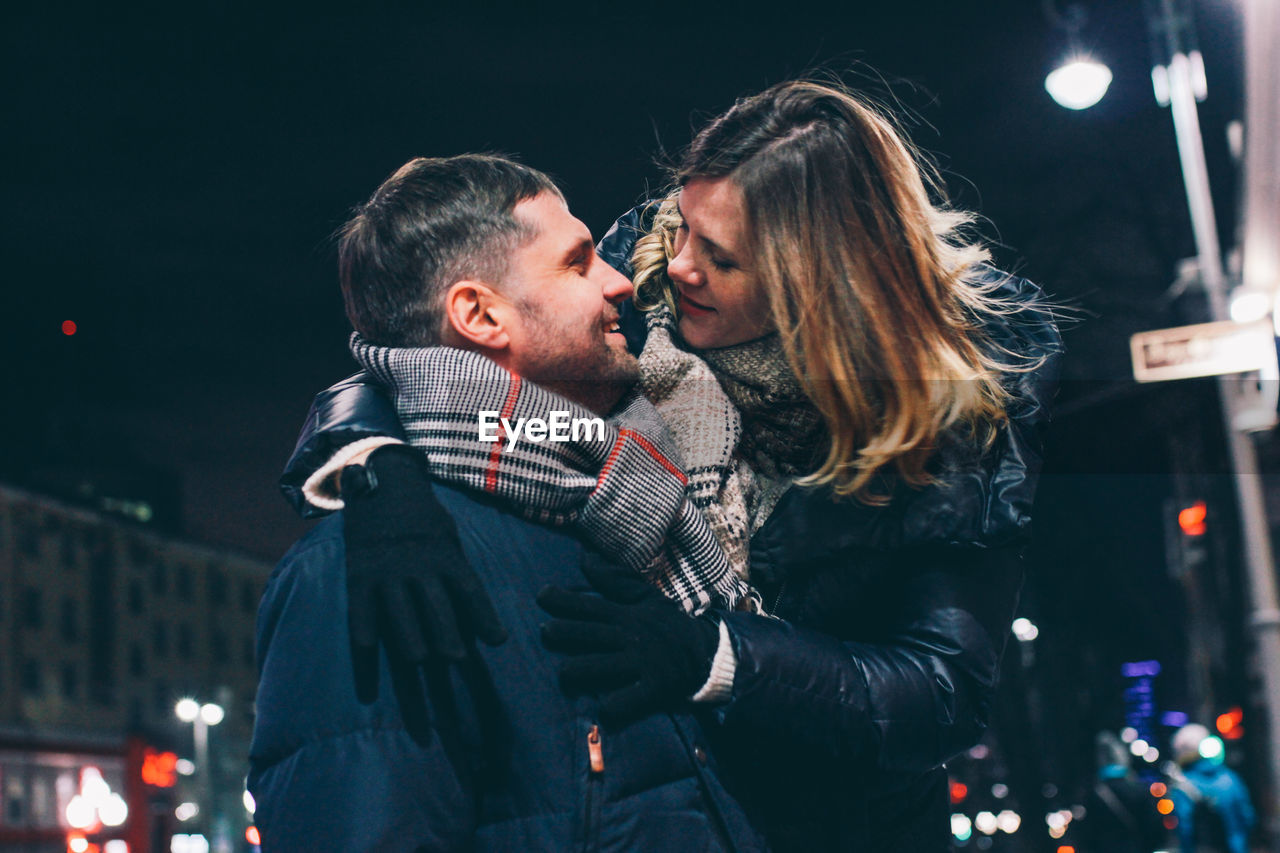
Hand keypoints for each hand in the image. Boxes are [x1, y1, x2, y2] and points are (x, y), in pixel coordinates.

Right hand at [341, 445, 506, 702]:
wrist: (382, 484)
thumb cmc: (422, 517)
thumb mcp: (448, 534)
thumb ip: (456, 566)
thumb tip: (473, 604)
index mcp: (445, 554)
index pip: (470, 589)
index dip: (485, 616)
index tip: (498, 640)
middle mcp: (418, 564)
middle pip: (437, 606)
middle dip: (448, 635)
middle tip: (458, 661)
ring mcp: (387, 570)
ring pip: (400, 611)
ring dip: (411, 639)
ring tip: (420, 659)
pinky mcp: (358, 575)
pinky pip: (361, 609)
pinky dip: (364, 632)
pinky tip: (368, 651)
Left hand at [537, 554, 719, 721]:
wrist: (709, 653)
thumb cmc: (669, 626)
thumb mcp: (647, 597)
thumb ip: (615, 580)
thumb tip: (584, 558)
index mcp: (627, 616)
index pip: (591, 605)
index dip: (565, 600)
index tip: (541, 595)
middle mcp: (631, 638)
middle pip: (593, 633)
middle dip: (567, 631)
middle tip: (544, 631)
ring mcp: (643, 663)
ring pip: (604, 666)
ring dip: (582, 669)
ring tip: (564, 673)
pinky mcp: (655, 687)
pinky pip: (631, 698)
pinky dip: (617, 704)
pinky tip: (603, 709)